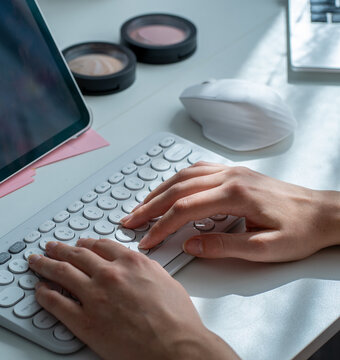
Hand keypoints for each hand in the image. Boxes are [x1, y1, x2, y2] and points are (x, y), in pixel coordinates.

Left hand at [28, 239, 238, 359]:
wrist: (177, 348)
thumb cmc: (177, 321)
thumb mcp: (165, 280)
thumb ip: (144, 269)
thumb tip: (135, 266)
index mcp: (130, 262)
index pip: (99, 245)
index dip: (85, 244)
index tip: (79, 244)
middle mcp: (109, 274)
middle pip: (76, 255)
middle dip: (60, 249)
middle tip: (51, 247)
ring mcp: (94, 296)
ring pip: (61, 273)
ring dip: (45, 264)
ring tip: (36, 261)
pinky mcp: (84, 321)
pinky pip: (56, 303)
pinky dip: (44, 294)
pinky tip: (39, 290)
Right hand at [121, 162, 339, 261]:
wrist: (324, 213)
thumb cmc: (300, 231)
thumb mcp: (265, 249)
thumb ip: (223, 247)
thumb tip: (189, 245)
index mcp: (235, 195)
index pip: (184, 209)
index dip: (161, 226)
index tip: (147, 240)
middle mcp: (229, 177)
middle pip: (177, 189)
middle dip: (150, 206)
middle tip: (130, 221)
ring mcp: (231, 172)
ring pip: (184, 176)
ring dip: (159, 191)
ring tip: (142, 206)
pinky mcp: (234, 173)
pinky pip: (197, 169)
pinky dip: (176, 179)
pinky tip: (168, 187)